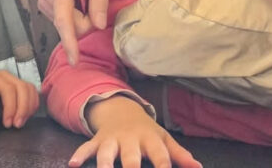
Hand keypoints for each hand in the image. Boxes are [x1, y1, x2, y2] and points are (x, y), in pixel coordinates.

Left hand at [0, 70, 38, 127]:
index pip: (8, 89)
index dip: (11, 107)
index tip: (8, 124)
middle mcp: (4, 76)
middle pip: (22, 87)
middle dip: (22, 108)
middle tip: (17, 125)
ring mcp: (13, 79)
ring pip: (29, 89)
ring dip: (29, 107)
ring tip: (20, 122)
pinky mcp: (19, 86)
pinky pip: (32, 92)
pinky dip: (32, 104)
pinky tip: (25, 116)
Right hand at [39, 0, 108, 64]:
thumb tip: (97, 26)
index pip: (64, 19)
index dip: (70, 41)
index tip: (74, 60)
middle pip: (69, 24)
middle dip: (86, 20)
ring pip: (66, 23)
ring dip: (80, 16)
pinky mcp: (44, 2)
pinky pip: (63, 18)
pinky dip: (73, 13)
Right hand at [70, 96, 200, 167]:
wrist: (121, 109)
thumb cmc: (146, 132)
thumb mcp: (163, 139)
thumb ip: (179, 154)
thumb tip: (198, 167)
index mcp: (150, 139)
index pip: (160, 155)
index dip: (163, 165)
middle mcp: (130, 139)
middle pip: (131, 157)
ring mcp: (112, 140)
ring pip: (107, 153)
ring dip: (105, 163)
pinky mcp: (98, 141)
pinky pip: (87, 148)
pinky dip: (79, 155)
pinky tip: (73, 164)